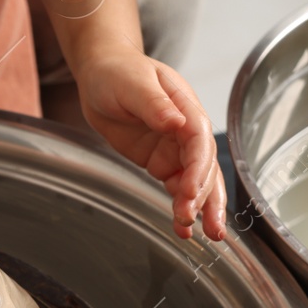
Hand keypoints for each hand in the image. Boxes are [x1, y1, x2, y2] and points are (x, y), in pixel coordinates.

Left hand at [75, 45, 226, 240]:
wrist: (100, 77)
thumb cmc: (118, 72)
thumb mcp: (133, 83)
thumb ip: (154, 103)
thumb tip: (176, 122)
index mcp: (186, 107)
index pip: (200, 141)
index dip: (198, 169)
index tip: (189, 192)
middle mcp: (187, 130)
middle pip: (206, 167)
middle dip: (205, 196)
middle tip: (200, 223)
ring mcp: (175, 149)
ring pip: (198, 183)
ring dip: (202, 208)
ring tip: (207, 235)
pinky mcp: (162, 162)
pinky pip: (178, 189)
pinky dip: (182, 208)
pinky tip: (183, 229)